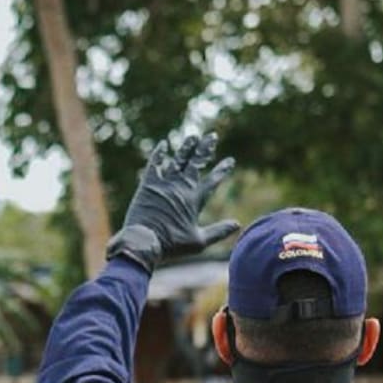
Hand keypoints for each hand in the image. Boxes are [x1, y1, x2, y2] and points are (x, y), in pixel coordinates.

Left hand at [105, 132, 239, 271]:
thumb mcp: (199, 242)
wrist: (144, 243)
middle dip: (205, 149)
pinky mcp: (148, 185)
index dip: (222, 169)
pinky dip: (159, 154)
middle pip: (196, 163)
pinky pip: (154, 164)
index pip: (213, 180)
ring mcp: (164, 184)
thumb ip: (219, 232)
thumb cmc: (171, 246)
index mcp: (194, 200)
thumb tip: (238, 224)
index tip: (230, 160)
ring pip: (178, 160)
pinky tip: (163, 144)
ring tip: (194, 137)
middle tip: (212, 136)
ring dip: (187, 147)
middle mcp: (181, 188)